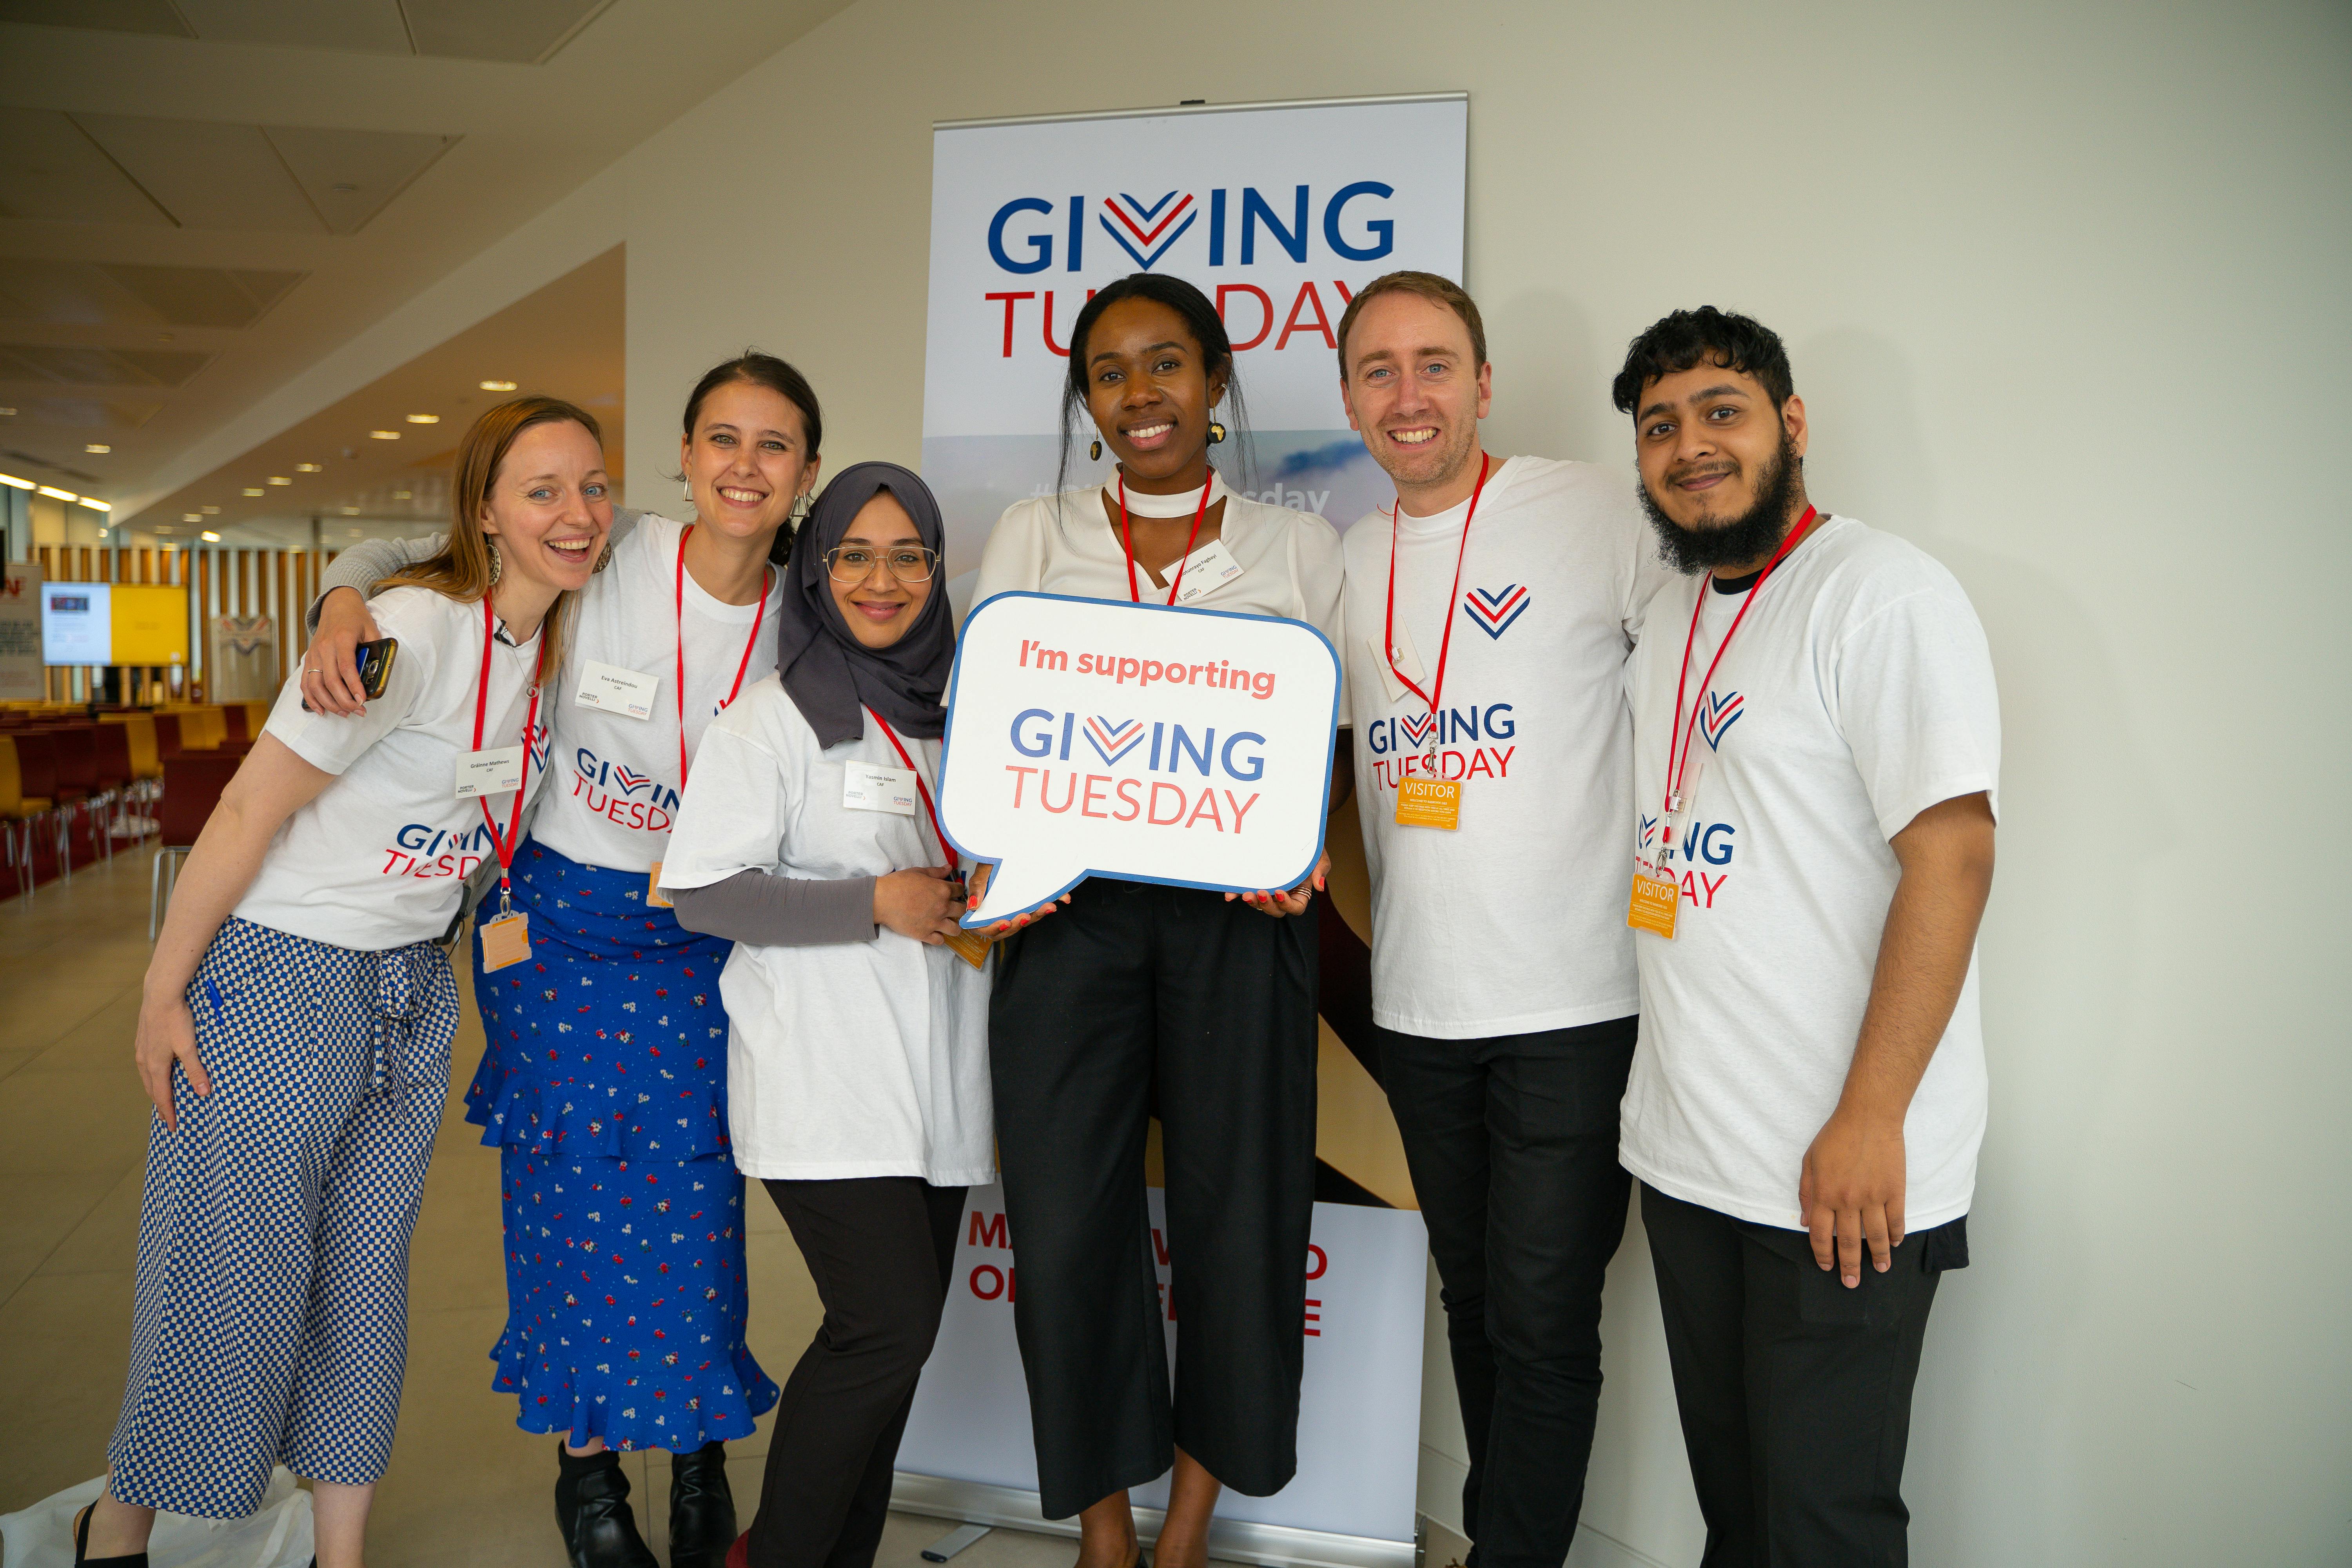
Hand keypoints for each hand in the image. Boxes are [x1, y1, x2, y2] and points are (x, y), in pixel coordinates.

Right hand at [134, 991, 208, 1132]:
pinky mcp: (143, 1039)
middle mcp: (145, 1060)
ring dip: (154, 1090)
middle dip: (160, 1105)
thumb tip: (203, 1093)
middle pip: (152, 1089)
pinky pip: (146, 1065)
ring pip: (147, 1077)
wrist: (160, 994)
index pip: (162, 1096)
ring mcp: (142, 1049)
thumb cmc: (176, 1020)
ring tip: (161, 1100)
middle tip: (167, 1118)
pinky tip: (156, 1073)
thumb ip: (195, 1070)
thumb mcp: (189, 1047)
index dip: (168, 1112)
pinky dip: (152, 1076)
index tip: (173, 1127)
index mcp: (156, 1065)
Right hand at [301, 588, 380, 715]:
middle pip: (330, 680)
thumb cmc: (356, 618)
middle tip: (358, 712)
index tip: (363, 701)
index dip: (354, 687)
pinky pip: (305, 682)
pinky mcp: (308, 658)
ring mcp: (314, 654)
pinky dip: (311, 698)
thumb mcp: (371, 630)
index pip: (346, 667)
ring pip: (315, 685)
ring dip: (329, 703)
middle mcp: (325, 647)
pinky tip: (321, 710)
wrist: (336, 605)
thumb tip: (378, 674)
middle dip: (344, 701)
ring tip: (344, 713)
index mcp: (341, 639)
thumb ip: (375, 650)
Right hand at [874, 866, 970, 943]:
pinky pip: (940, 941)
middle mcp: (942, 907)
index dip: (957, 890)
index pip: (960, 890)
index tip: (953, 892)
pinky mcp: (924, 934)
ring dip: (954, 926)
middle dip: (959, 908)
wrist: (882, 900)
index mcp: (942, 890)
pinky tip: (935, 932)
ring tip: (948, 923)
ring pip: (956, 929)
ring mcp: (934, 923)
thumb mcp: (918, 872)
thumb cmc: (898, 883)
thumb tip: (949, 868)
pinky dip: (939, 937)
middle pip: (962, 910)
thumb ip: (936, 872)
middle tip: (953, 908)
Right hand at [967, 862, 1067, 937]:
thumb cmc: (991, 860)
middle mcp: (999, 911)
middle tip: (1025, 916)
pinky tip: (1062, 899)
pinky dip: (1048, 905)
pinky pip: (1037, 908)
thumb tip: (973, 906)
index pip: (983, 927)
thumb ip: (977, 886)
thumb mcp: (982, 870)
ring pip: (1024, 920)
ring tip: (1047, 907)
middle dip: (1017, 924)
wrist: (1006, 847)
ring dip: (1036, 915)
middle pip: (1006, 928)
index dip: (993, 928)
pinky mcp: (1028, 902)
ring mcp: (1014, 907)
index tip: (1004, 922)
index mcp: (983, 908)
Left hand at [1225, 852, 1327, 917]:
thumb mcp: (1319, 856)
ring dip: (1252, 902)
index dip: (1287, 905)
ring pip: (1259, 903)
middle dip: (1267, 905)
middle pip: (1275, 910)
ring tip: (1245, 894)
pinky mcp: (1255, 880)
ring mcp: (1269, 887)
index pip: (1295, 908)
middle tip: (1261, 893)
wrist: (1294, 831)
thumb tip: (1320, 887)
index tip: (1280, 892)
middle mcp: (1284, 893)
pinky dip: (1237, 893)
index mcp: (1300, 892)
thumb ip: (1321, 871)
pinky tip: (1230, 894)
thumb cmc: (1310, 846)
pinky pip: (1245, 890)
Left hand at [1799, 1103, 1906, 1286]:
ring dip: (1878, 1257)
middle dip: (1849, 1266)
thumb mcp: (1809, 1162)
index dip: (1823, 1254)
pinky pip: (1896, 1221)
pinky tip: (1894, 1244)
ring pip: (1875, 1237)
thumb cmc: (1835, 1137)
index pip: (1821, 1235)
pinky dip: (1896, 1235)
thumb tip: (1807, 1222)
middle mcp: (1848, 1201)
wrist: (1868, 1118)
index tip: (1826, 1267)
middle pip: (1848, 1242)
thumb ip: (1807, 1193)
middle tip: (1851, 1283)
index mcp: (1825, 1195)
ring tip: (1879, 1270)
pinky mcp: (1895, 1192)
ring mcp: (1874, 1198)